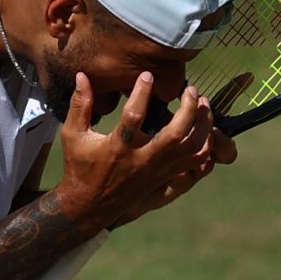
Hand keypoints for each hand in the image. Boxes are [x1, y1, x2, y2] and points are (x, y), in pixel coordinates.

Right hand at [51, 72, 230, 230]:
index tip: (148, 74)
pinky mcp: (166, 176)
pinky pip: (196, 162)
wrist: (90, 205)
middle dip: (188, 109)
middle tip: (191, 89)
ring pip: (192, 149)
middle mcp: (142, 160)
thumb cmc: (80, 166)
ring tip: (204, 104)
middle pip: (174, 134)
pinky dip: (206, 145)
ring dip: (203, 125)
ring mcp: (157, 170)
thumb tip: (81, 75)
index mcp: (118, 148)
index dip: (142, 92)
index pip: (133, 116)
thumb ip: (80, 105)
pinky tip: (205, 128)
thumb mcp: (74, 135)